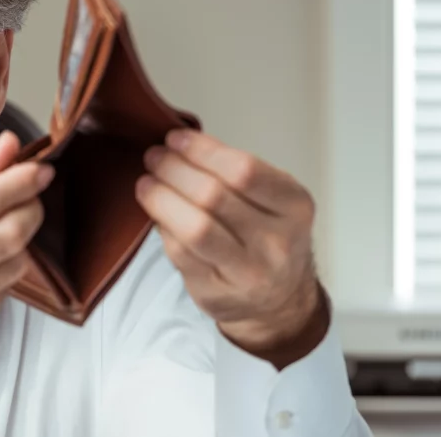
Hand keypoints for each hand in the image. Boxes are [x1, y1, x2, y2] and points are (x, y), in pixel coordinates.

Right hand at [0, 131, 51, 403]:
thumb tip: (11, 147)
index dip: (22, 182)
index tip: (41, 170)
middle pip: (9, 232)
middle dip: (31, 208)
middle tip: (32, 197)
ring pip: (16, 261)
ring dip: (21, 239)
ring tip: (5, 228)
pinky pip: (7, 287)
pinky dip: (6, 267)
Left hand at [135, 129, 326, 367]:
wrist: (280, 301)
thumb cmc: (267, 237)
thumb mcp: (273, 200)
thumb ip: (234, 173)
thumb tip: (177, 145)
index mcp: (294, 207)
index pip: (244, 170)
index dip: (202, 150)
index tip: (175, 138)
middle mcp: (277, 242)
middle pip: (213, 196)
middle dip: (174, 170)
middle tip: (154, 157)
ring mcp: (248, 272)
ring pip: (194, 228)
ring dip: (160, 198)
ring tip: (146, 182)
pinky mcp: (217, 293)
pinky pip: (179, 253)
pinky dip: (162, 228)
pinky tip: (156, 214)